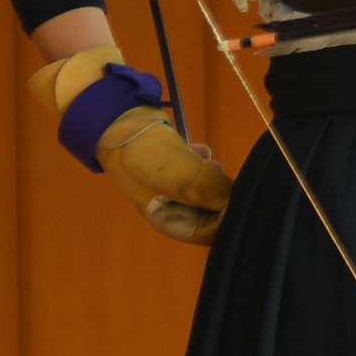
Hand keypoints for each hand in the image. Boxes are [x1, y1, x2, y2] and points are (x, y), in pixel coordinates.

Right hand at [99, 107, 233, 244]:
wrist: (117, 123)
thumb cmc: (147, 155)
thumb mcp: (183, 176)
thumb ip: (212, 190)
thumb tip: (238, 198)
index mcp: (169, 220)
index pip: (210, 232)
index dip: (228, 216)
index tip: (238, 194)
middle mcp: (172, 209)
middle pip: (212, 211)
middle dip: (223, 193)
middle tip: (226, 174)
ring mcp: (172, 188)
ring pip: (208, 190)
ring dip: (215, 175)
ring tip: (211, 161)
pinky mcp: (174, 169)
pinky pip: (198, 172)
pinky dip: (203, 162)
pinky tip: (200, 149)